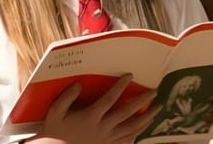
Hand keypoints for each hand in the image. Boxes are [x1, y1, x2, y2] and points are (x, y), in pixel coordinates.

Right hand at [36, 74, 160, 143]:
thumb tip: (78, 84)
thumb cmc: (55, 131)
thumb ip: (67, 97)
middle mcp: (102, 128)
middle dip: (142, 101)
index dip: (120, 86)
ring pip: (132, 127)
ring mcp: (107, 139)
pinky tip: (144, 128)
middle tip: (154, 92)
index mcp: (91, 116)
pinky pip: (127, 141)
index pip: (110, 98)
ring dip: (146, 118)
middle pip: (128, 112)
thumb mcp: (55, 111)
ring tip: (157, 109)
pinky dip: (137, 134)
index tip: (129, 76)